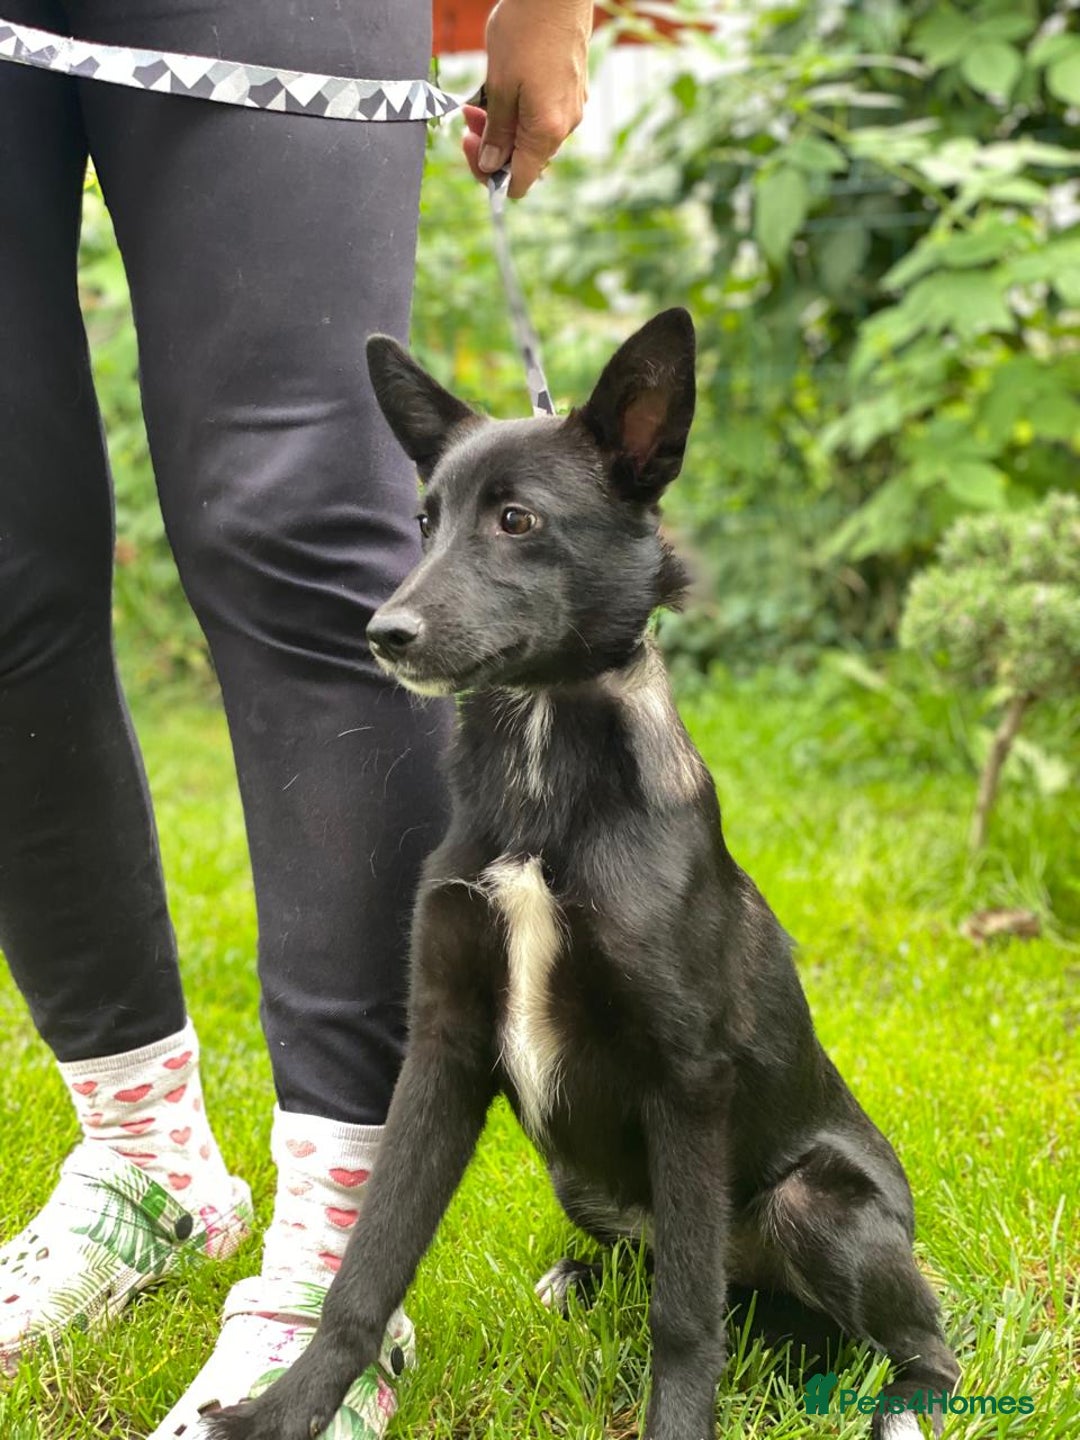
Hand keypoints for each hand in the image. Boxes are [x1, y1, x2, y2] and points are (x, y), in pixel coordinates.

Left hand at [463, 0, 592, 198]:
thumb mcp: (499, 85)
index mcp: (547, 132)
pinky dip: (519, 110)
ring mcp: (572, 108)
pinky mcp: (572, 90)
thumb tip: (491, 166)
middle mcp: (565, 126)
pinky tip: (503, 87)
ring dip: (502, 125)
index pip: (519, 183)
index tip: (470, 147)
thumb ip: (496, 132)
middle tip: (468, 120)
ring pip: (531, 136)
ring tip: (479, 99)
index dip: (490, 175)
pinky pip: (542, 115)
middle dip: (492, 145)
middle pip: (523, 160)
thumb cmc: (527, 30)